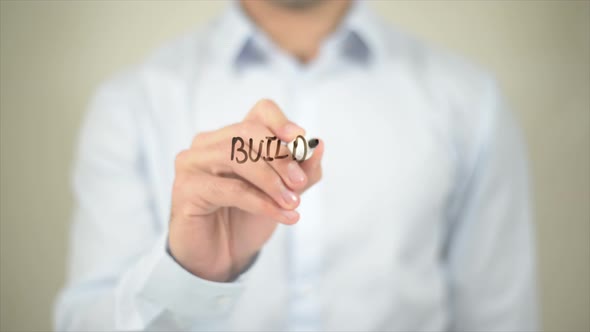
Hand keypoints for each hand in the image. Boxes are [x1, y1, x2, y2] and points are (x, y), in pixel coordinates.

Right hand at [168, 99, 323, 281]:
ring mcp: (192, 163)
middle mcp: (209, 143)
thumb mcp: (284, 194)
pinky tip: (282, 215)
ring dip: (271, 180)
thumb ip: (302, 172)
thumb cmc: (247, 219)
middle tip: (299, 182)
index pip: (260, 112)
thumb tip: (318, 146)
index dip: (281, 122)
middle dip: (280, 156)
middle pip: (247, 131)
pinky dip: (261, 202)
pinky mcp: (185, 189)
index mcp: (233, 137)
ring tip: (292, 202)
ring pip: (236, 156)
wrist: (222, 257)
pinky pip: (229, 189)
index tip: (301, 141)